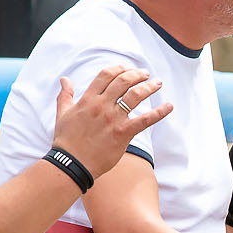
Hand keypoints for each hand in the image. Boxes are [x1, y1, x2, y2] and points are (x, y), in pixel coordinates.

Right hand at [51, 67, 170, 179]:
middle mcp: (102, 106)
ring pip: (136, 95)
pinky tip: (169, 106)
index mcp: (88, 99)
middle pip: (123, 81)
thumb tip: (64, 79)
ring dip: (149, 86)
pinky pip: (145, 120)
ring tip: (157, 83)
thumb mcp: (62, 114)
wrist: (71, 164)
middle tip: (145, 74)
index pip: (106, 75)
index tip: (127, 69)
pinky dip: (159, 112)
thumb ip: (65, 95)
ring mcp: (113, 119)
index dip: (119, 68)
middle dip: (136, 74)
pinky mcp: (123, 133)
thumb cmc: (66, 141)